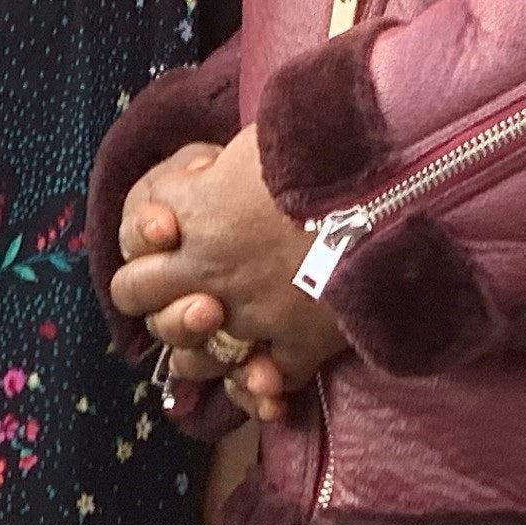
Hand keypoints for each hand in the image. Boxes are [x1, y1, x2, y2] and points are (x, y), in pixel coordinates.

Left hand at [111, 127, 347, 415]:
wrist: (390, 193)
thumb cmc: (325, 150)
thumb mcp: (261, 137)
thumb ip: (223, 163)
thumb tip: (210, 172)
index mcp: (193, 214)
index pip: (135, 231)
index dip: (147, 232)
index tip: (171, 227)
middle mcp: (206, 271)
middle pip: (136, 296)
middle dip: (152, 291)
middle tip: (188, 285)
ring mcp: (249, 318)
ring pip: (190, 357)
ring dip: (197, 348)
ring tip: (222, 332)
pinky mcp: (297, 348)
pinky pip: (264, 386)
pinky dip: (263, 386)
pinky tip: (268, 375)